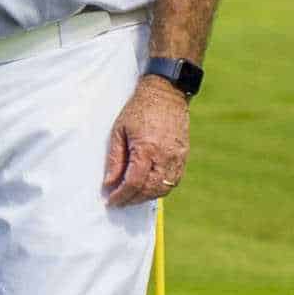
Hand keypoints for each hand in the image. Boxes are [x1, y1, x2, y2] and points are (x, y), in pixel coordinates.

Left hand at [103, 76, 191, 206]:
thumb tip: (109, 183)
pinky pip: (173, 181)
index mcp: (147, 149)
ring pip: (163, 189)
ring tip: (132, 196)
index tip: (112, 201)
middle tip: (120, 201)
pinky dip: (160, 188)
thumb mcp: (118, 131)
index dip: (121, 195)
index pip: (134, 183)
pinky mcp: (183, 156)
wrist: (165, 93)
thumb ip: (114, 159)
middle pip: (150, 190)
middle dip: (133, 199)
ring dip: (147, 196)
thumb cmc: (139, 109)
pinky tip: (148, 187)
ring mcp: (177, 158)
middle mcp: (165, 156)